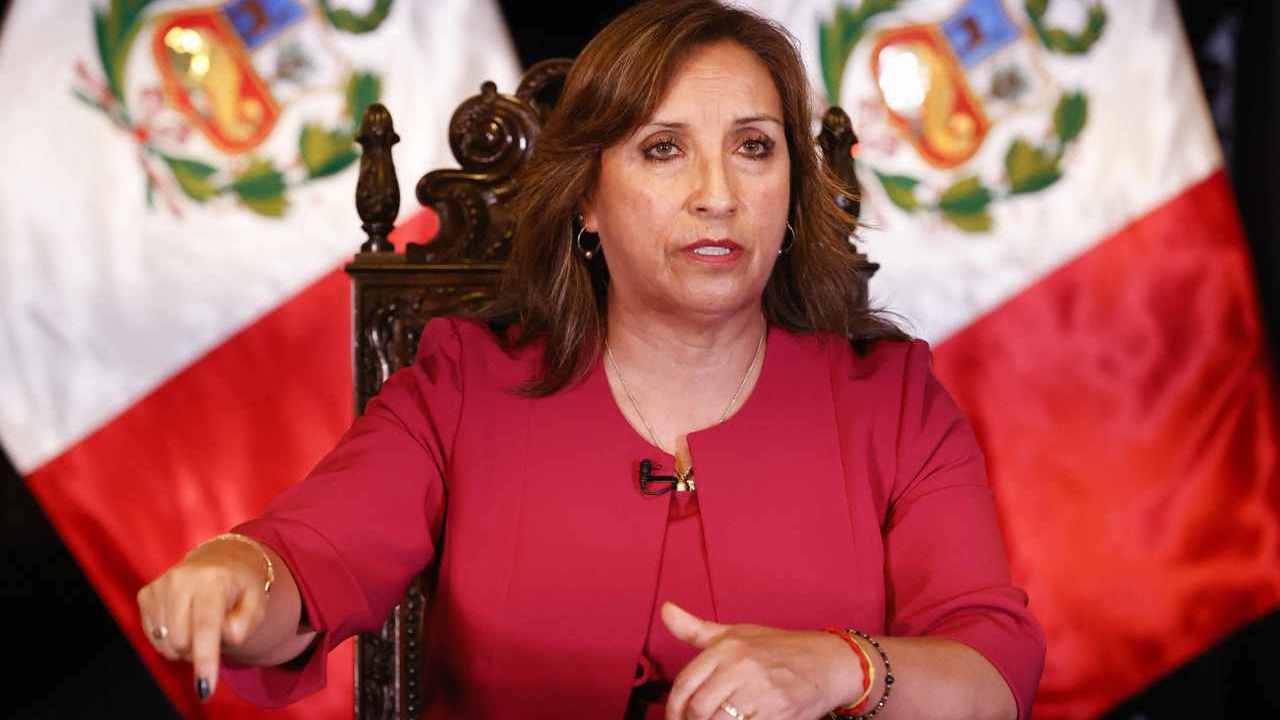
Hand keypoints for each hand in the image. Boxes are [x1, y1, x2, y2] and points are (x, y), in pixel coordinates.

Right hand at [135, 537, 271, 701]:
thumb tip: (225, 635)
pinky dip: (170, 639)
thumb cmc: (241, 588)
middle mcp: (181, 579)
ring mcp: (160, 585)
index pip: (206, 626)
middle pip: (182, 641)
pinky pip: (154, 637)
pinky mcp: (146, 594)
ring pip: (165, 643)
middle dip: (198, 650)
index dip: (205, 660)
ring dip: (185, 646)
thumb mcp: (257, 603)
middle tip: (215, 635)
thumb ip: (246, 623)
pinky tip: (184, 621)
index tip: (205, 688)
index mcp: (213, 579)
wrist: (219, 562)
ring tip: (201, 625)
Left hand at [662, 601, 857, 719]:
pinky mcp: (779, 713)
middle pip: (698, 709)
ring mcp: (761, 691)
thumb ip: (695, 629)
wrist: (827, 661)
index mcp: (726, 647)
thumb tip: (665, 610)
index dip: (673, 708)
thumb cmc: (777, 648)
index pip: (684, 684)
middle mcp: (741, 667)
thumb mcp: (736, 634)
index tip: (676, 717)